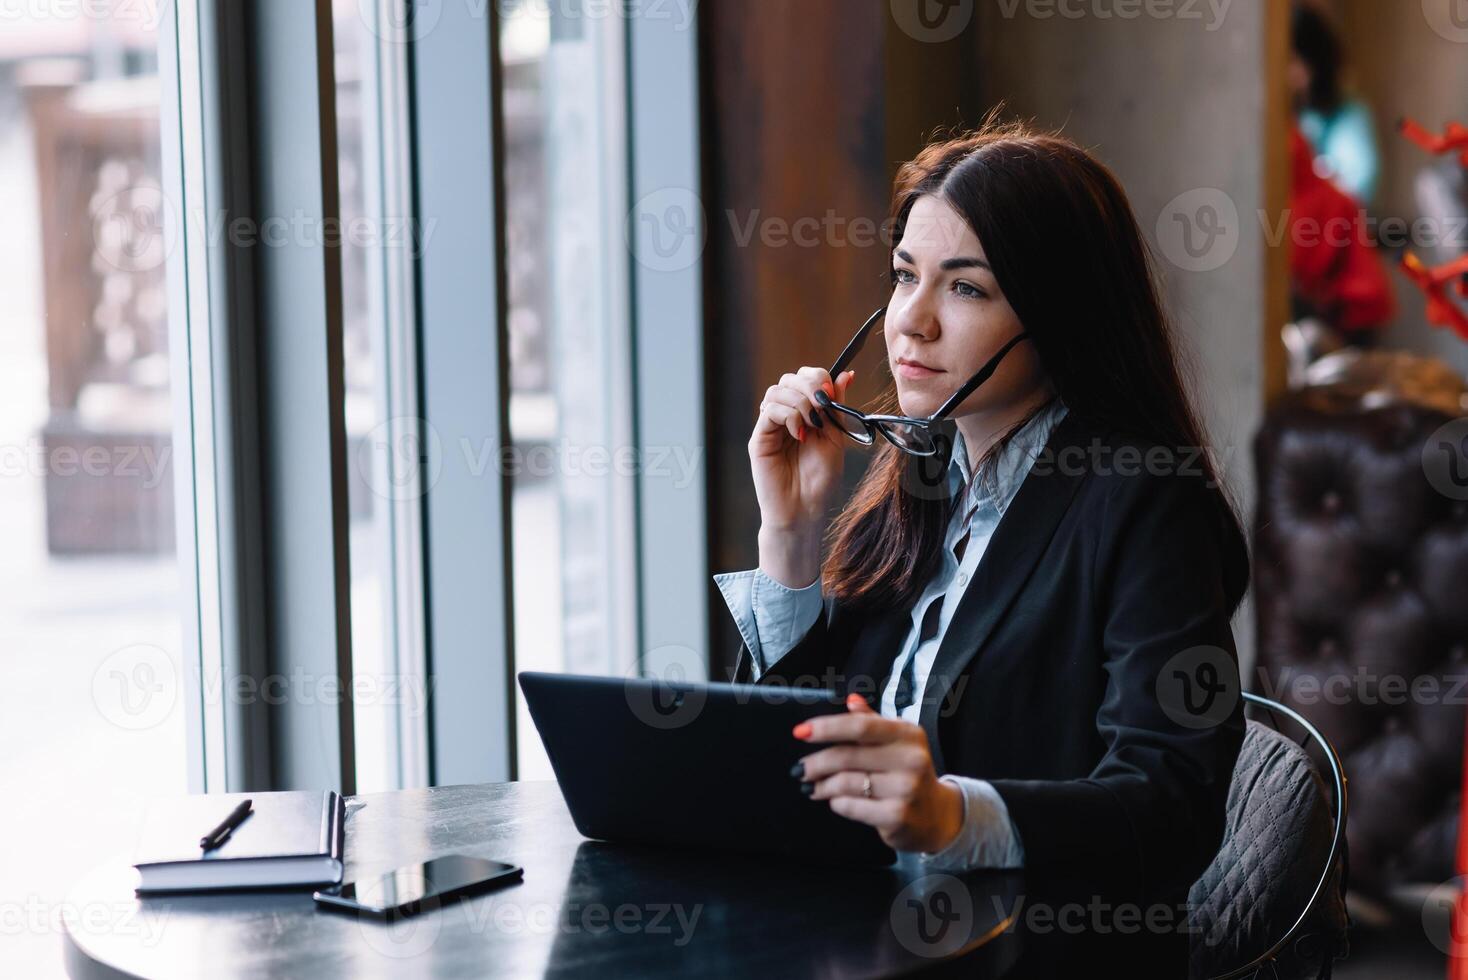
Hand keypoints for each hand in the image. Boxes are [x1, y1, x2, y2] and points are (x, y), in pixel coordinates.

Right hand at [749, 366, 855, 586]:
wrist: (805, 509)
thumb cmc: (820, 480)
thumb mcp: (836, 437)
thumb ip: (838, 406)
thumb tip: (846, 374)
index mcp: (805, 413)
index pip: (804, 378)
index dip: (818, 378)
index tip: (832, 393)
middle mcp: (785, 416)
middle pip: (789, 379)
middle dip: (810, 385)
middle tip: (823, 405)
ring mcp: (771, 426)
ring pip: (777, 391)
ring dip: (800, 401)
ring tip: (813, 425)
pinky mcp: (760, 438)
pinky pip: (769, 411)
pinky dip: (789, 415)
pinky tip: (800, 434)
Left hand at [792, 694, 963, 853]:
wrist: (937, 816)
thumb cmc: (908, 773)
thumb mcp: (897, 742)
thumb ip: (872, 721)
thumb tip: (851, 700)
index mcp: (908, 734)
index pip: (860, 726)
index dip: (826, 727)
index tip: (800, 732)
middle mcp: (911, 759)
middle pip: (847, 756)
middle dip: (816, 763)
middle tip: (800, 769)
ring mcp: (906, 789)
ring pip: (846, 783)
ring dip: (823, 785)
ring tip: (813, 787)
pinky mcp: (898, 816)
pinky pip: (852, 806)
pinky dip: (837, 803)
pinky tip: (835, 801)